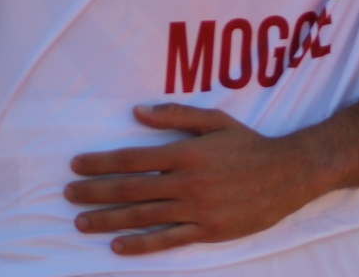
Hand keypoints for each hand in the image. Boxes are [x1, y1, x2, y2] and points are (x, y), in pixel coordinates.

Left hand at [64, 104, 327, 255]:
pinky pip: (169, 240)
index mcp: (184, 153)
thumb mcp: (213, 120)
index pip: (131, 159)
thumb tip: (135, 112)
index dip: (100, 163)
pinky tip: (118, 246)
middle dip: (95, 192)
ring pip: (144, 217)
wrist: (290, 174)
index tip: (75, 165)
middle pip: (130, 189)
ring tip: (81, 222)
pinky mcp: (209, 231)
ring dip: (108, 220)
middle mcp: (187, 183)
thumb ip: (174, 114)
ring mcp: (198, 210)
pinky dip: (141, 244)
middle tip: (67, 194)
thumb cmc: (248, 144)